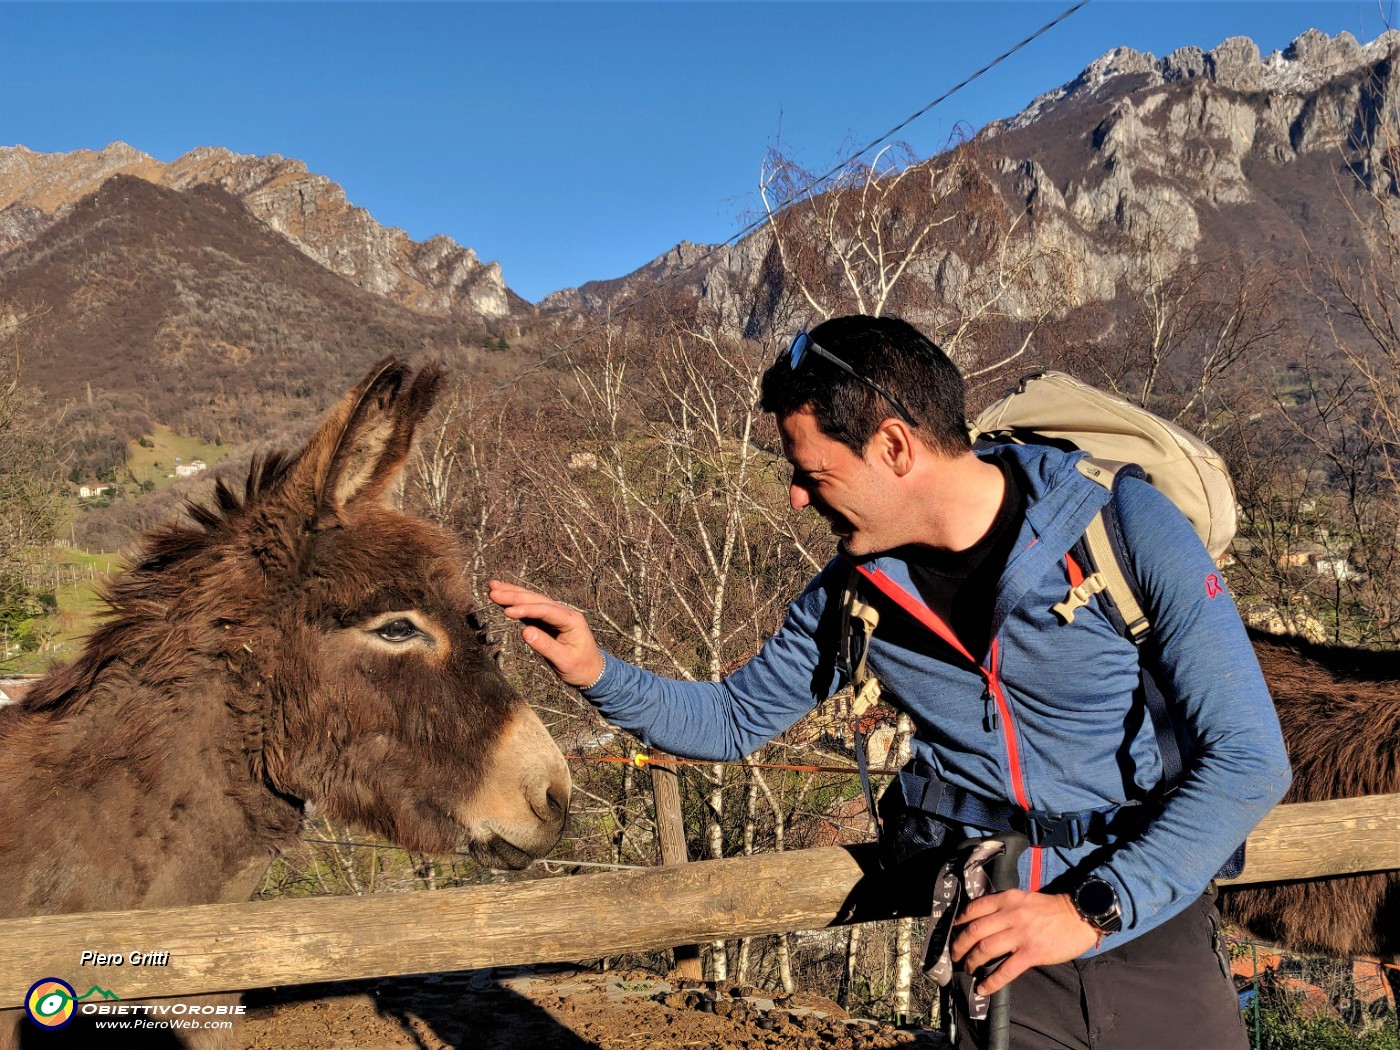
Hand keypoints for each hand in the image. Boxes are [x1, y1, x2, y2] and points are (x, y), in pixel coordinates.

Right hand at [488, 580, 605, 688]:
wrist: (591, 671)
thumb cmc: (580, 667)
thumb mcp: (564, 661)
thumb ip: (545, 646)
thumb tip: (524, 632)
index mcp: (571, 620)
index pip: (546, 610)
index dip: (526, 609)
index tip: (507, 611)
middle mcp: (564, 612)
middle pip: (537, 600)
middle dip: (514, 595)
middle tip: (493, 591)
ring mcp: (556, 615)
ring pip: (533, 600)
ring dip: (513, 593)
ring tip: (493, 586)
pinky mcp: (548, 620)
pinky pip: (531, 608)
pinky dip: (517, 602)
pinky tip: (504, 596)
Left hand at [949, 890, 1099, 997]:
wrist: (1078, 916)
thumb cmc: (1050, 909)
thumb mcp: (1023, 898)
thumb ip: (1004, 906)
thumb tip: (982, 920)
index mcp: (1007, 899)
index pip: (974, 909)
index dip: (959, 921)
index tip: (954, 930)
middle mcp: (1010, 915)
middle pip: (975, 930)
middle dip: (960, 944)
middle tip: (955, 954)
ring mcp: (1020, 935)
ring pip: (985, 949)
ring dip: (972, 961)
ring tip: (968, 968)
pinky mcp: (1031, 953)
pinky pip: (1006, 970)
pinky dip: (992, 981)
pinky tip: (983, 988)